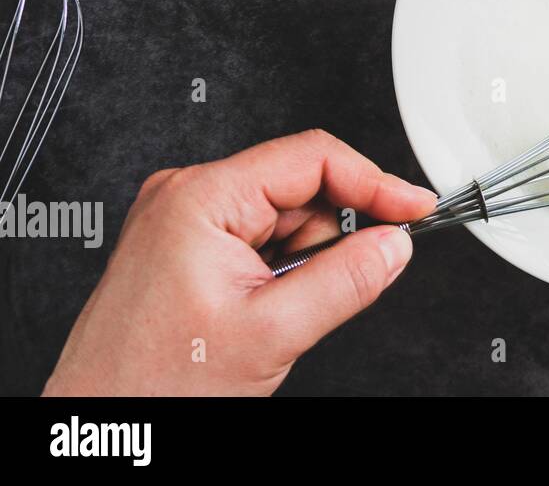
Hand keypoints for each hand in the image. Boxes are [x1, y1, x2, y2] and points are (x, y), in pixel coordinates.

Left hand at [43, 130, 437, 395]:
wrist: (100, 424)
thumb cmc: (154, 385)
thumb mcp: (271, 333)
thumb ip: (345, 281)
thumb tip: (393, 245)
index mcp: (200, 197)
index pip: (313, 157)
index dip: (375, 182)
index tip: (415, 207)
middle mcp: (188, 195)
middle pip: (302, 187)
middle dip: (328, 238)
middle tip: (319, 291)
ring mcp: (185, 218)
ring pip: (287, 216)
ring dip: (302, 260)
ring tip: (272, 311)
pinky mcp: (189, 243)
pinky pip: (263, 238)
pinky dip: (281, 270)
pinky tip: (259, 307)